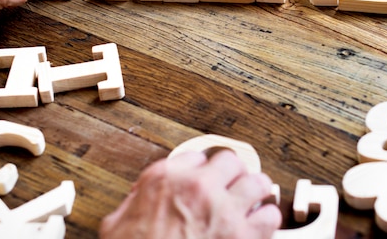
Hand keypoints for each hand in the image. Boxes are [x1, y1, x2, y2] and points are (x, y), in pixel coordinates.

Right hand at [99, 150, 280, 238]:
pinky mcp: (243, 237)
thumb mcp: (117, 223)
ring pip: (258, 182)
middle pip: (231, 160)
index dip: (202, 168)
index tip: (205, 177)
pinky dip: (267, 219)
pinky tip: (259, 224)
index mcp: (166, 179)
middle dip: (233, 173)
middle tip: (233, 184)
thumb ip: (135, 202)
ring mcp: (224, 210)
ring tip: (253, 198)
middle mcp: (198, 187)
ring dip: (256, 191)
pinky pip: (269, 216)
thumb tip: (139, 199)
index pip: (197, 155)